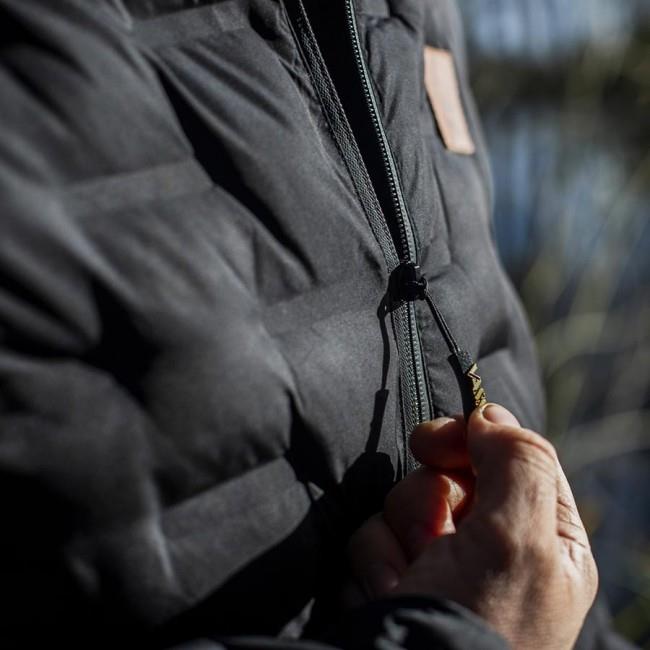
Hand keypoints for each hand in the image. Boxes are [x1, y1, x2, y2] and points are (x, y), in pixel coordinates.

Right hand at [347, 404, 597, 649]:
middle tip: (434, 536)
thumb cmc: (481, 627)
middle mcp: (492, 544)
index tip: (439, 440)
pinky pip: (374, 533)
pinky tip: (391, 595)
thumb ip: (516, 462)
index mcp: (543, 535)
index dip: (472, 437)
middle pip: (449, 472)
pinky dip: (376, 563)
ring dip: (399, 538)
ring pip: (404, 498)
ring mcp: (440, 558)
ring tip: (412, 581)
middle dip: (430, 501)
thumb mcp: (520, 543)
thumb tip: (487, 412)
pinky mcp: (396, 571)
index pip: (509, 452)